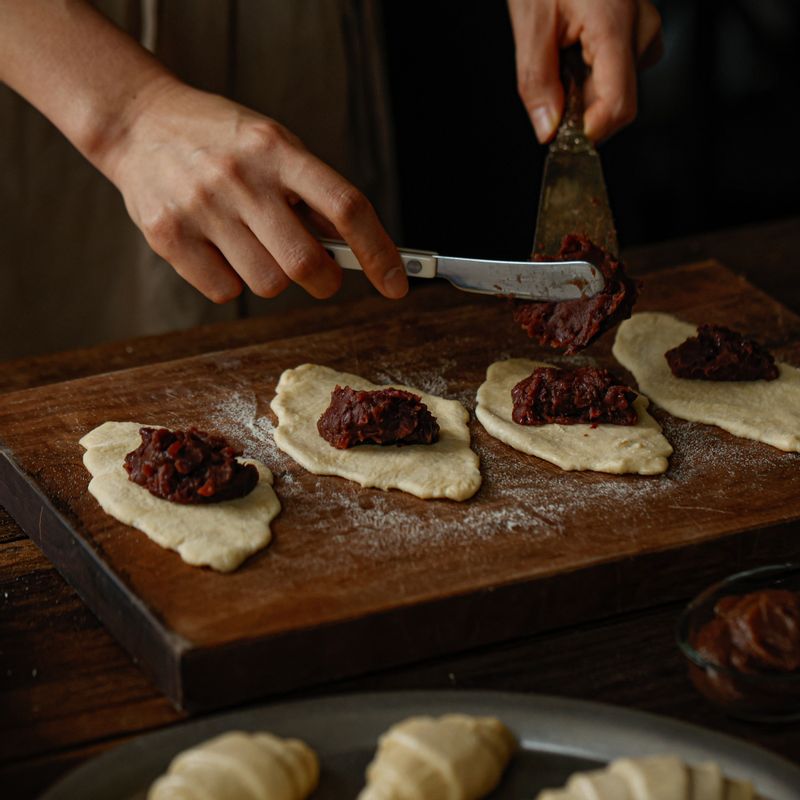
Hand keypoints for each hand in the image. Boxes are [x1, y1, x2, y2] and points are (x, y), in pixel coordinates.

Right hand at [102, 78, 407, 302]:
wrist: (138, 123)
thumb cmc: (221, 140)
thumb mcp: (274, 146)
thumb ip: (312, 193)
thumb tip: (357, 246)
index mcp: (278, 150)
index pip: (346, 207)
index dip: (379, 253)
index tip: (396, 284)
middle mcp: (241, 177)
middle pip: (307, 263)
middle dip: (325, 281)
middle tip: (320, 274)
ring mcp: (202, 207)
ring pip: (267, 284)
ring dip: (273, 277)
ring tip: (252, 243)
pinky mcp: (168, 236)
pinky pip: (225, 292)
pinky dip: (231, 281)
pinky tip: (219, 249)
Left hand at [508, 0, 662, 142]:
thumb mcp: (531, 22)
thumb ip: (537, 82)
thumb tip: (547, 128)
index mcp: (616, 26)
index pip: (618, 107)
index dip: (590, 131)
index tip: (563, 136)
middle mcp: (642, 27)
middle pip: (617, 102)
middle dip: (582, 108)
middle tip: (552, 82)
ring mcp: (646, 27)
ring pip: (618, 87)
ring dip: (586, 88)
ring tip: (563, 53)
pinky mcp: (640, 29)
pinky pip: (621, 68)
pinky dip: (594, 71)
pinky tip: (576, 47)